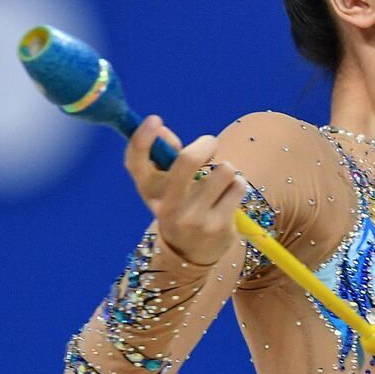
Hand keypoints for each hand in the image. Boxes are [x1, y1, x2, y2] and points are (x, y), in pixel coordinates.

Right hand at [123, 115, 248, 266]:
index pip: (136, 163)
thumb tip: (164, 134)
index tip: (155, 119)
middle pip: (188, 160)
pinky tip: (229, 199)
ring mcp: (193, 219)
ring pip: (224, 170)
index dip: (141, 139)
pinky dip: (238, 186)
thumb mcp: (166, 186)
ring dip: (227, 170)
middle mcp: (167, 207)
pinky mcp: (218, 226)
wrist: (191, 253)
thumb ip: (164, 157)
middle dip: (205, 144)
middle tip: (210, 144)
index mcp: (150, 192)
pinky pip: (239, 186)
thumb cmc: (180, 205)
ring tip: (221, 182)